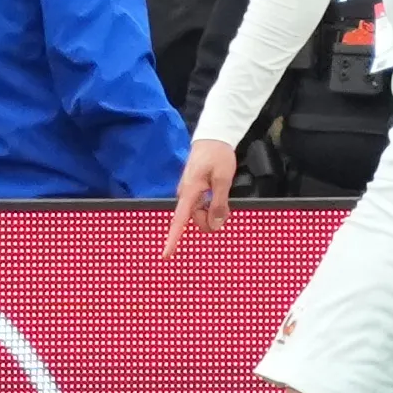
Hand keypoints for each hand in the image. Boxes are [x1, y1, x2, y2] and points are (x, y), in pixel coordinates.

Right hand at [162, 139, 235, 258]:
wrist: (213, 137)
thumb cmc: (217, 155)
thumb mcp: (223, 179)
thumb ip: (219, 202)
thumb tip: (216, 224)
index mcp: (189, 192)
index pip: (179, 221)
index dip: (173, 239)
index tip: (166, 255)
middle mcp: (185, 195)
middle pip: (195, 220)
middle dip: (210, 220)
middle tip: (226, 207)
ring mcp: (189, 193)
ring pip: (199, 214)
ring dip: (212, 212)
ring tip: (222, 194)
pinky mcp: (194, 191)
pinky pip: (201, 206)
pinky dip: (211, 206)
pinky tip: (218, 196)